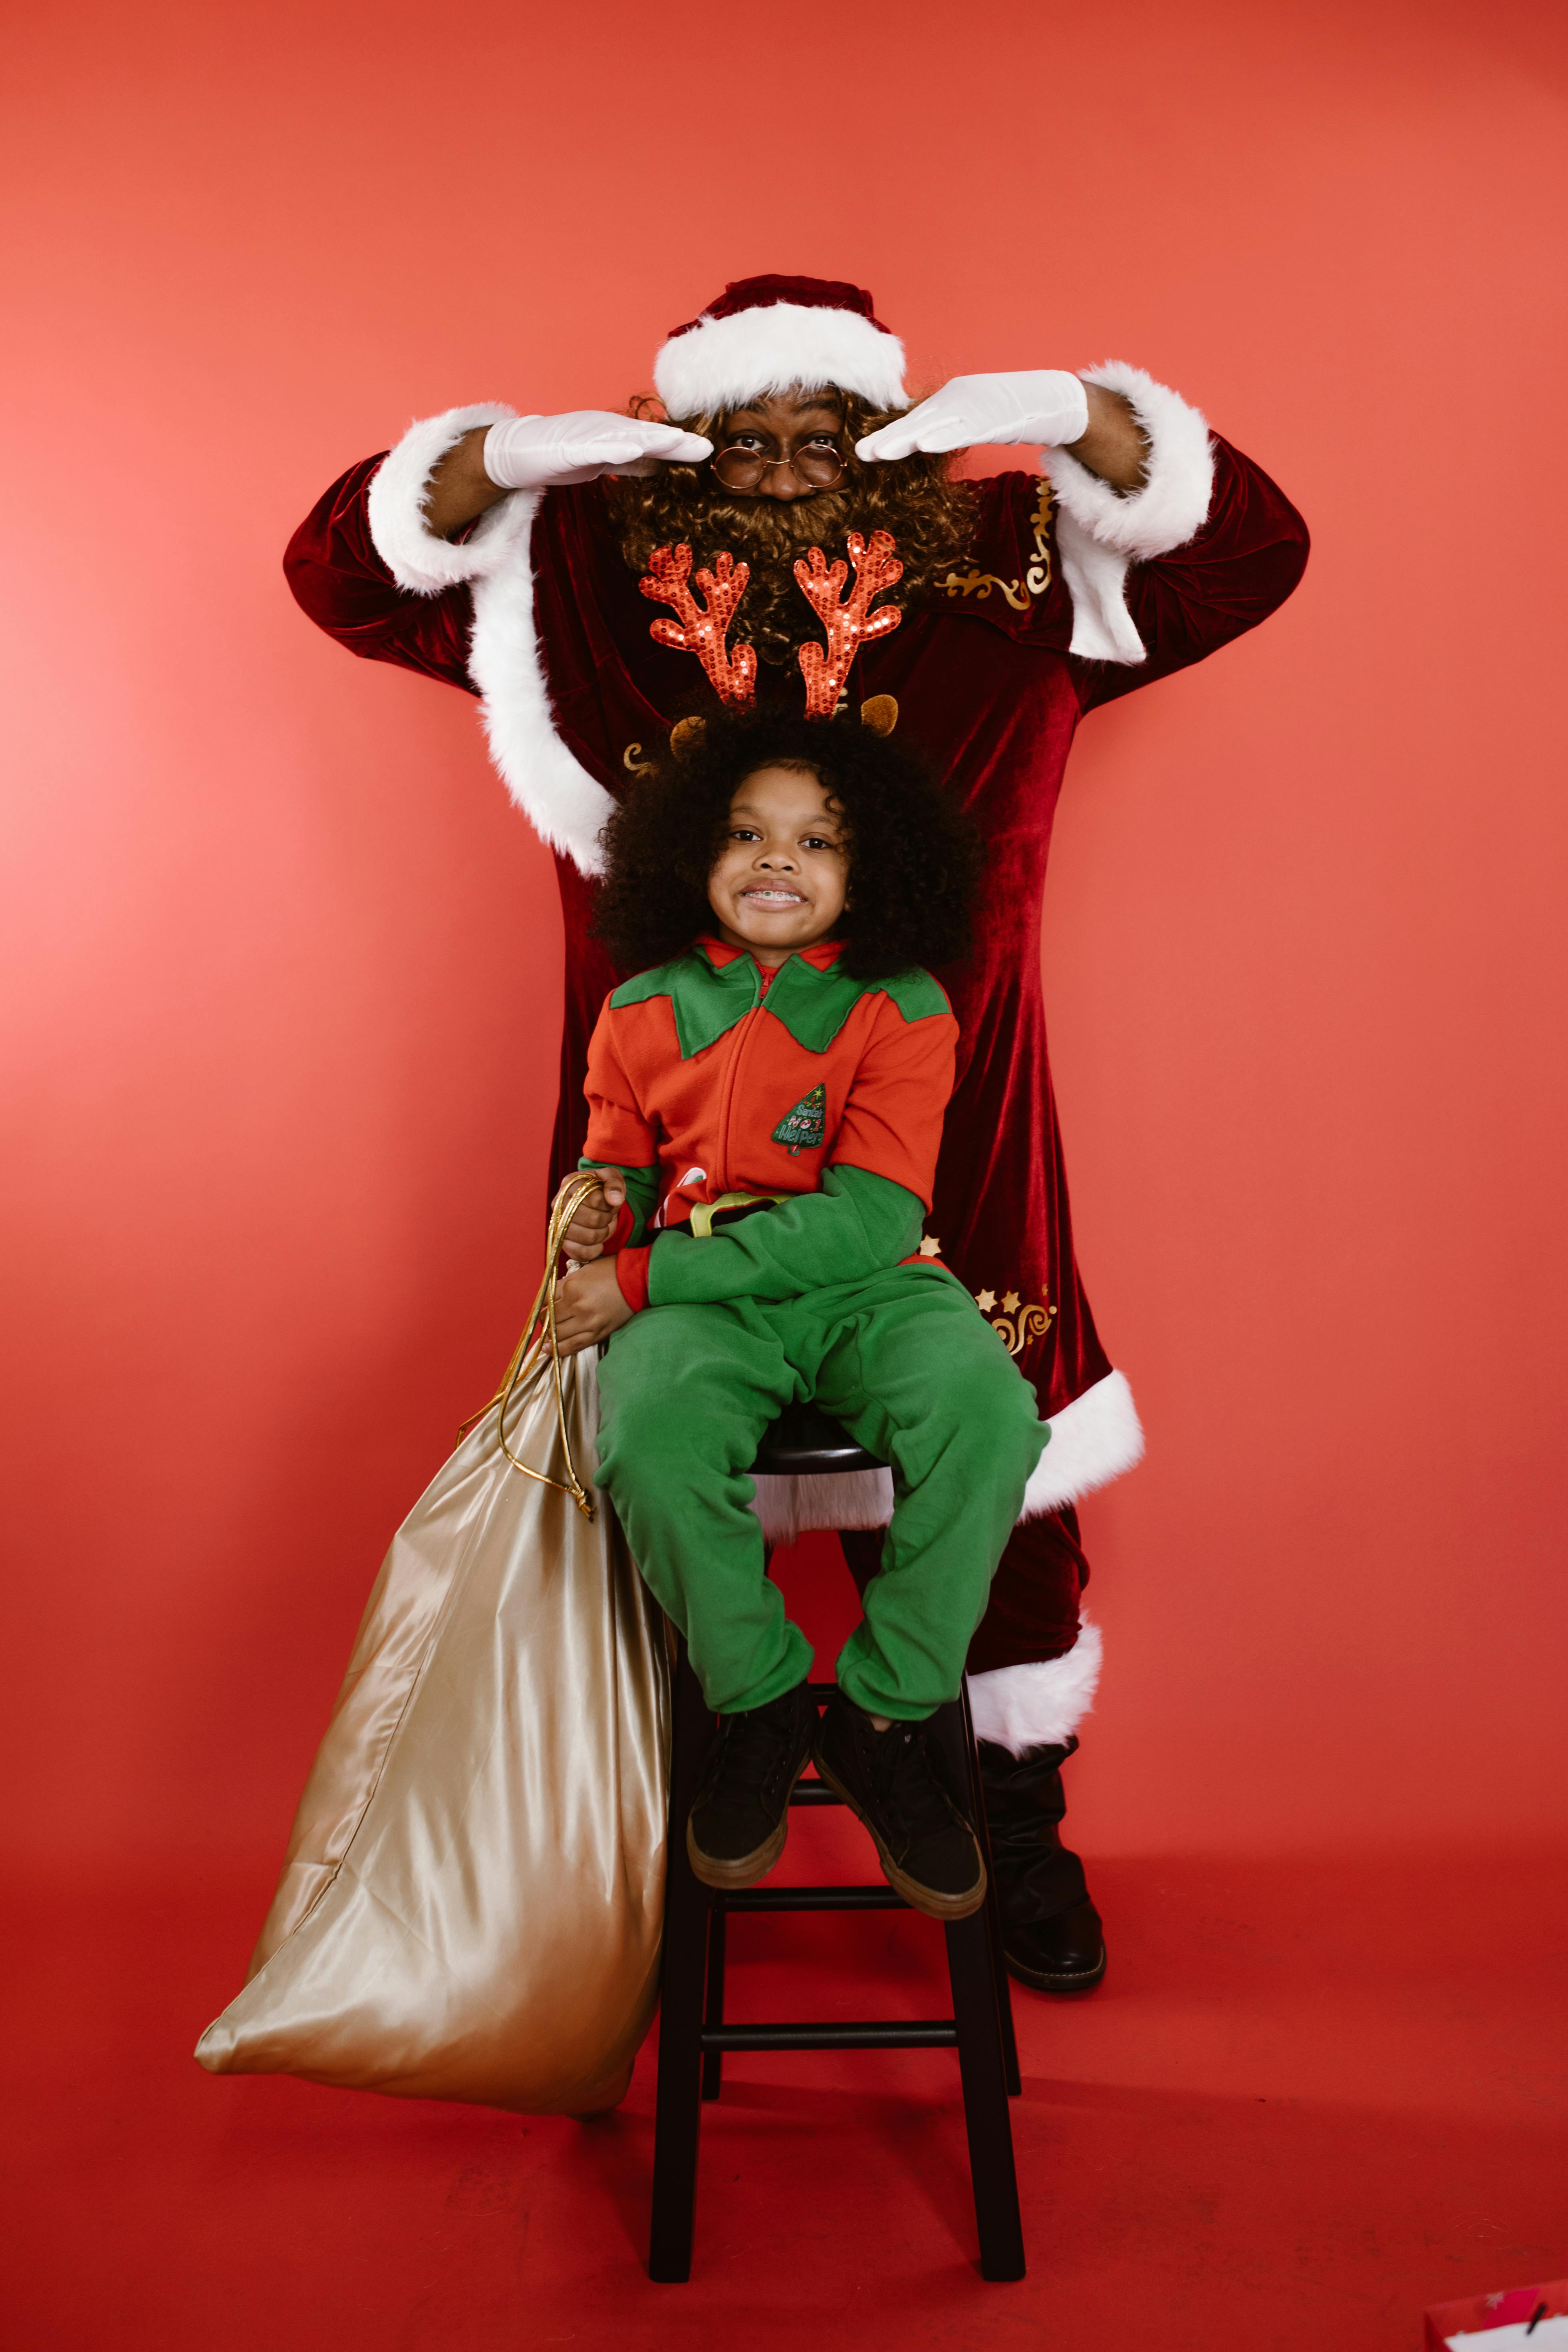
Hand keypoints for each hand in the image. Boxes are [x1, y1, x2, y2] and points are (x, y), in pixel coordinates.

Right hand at [484, 412, 712, 490]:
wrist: (521, 452)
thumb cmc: (563, 456)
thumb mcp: (606, 461)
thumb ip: (631, 463)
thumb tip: (660, 468)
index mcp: (618, 435)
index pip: (655, 443)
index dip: (680, 447)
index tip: (707, 453)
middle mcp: (608, 430)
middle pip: (648, 436)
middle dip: (676, 441)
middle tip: (704, 447)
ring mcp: (590, 436)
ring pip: (627, 437)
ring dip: (653, 439)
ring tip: (677, 442)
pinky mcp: (572, 447)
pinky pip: (596, 448)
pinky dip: (615, 447)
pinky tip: (633, 449)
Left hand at [551, 1255, 633, 1356]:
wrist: (637, 1281)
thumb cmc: (610, 1271)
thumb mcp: (582, 1271)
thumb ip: (564, 1286)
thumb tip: (552, 1299)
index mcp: (572, 1288)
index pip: (547, 1303)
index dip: (543, 1308)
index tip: (544, 1309)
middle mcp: (577, 1307)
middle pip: (551, 1321)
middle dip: (545, 1322)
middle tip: (545, 1322)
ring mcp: (588, 1323)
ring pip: (560, 1336)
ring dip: (550, 1338)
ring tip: (544, 1342)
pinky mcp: (598, 1333)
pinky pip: (575, 1345)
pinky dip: (561, 1349)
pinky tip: (551, 1350)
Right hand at [556, 1169, 626, 1264]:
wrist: (597, 1204)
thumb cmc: (602, 1189)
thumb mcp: (611, 1177)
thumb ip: (614, 1184)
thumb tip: (614, 1199)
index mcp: (569, 1185)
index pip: (594, 1199)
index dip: (606, 1204)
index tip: (606, 1201)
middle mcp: (559, 1205)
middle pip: (592, 1220)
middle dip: (605, 1219)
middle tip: (605, 1215)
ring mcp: (558, 1225)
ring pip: (588, 1237)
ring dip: (602, 1233)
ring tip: (600, 1226)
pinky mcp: (562, 1243)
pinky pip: (580, 1253)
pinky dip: (594, 1250)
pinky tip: (597, 1242)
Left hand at [855, 371, 1089, 461]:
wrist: (1043, 398)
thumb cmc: (1003, 411)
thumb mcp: (968, 417)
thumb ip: (944, 425)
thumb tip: (918, 440)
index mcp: (947, 402)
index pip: (912, 422)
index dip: (888, 435)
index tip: (863, 451)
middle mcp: (953, 402)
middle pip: (916, 423)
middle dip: (888, 439)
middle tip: (862, 453)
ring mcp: (971, 410)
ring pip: (933, 427)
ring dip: (907, 439)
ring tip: (882, 451)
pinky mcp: (989, 420)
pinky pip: (962, 432)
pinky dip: (943, 438)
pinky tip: (924, 446)